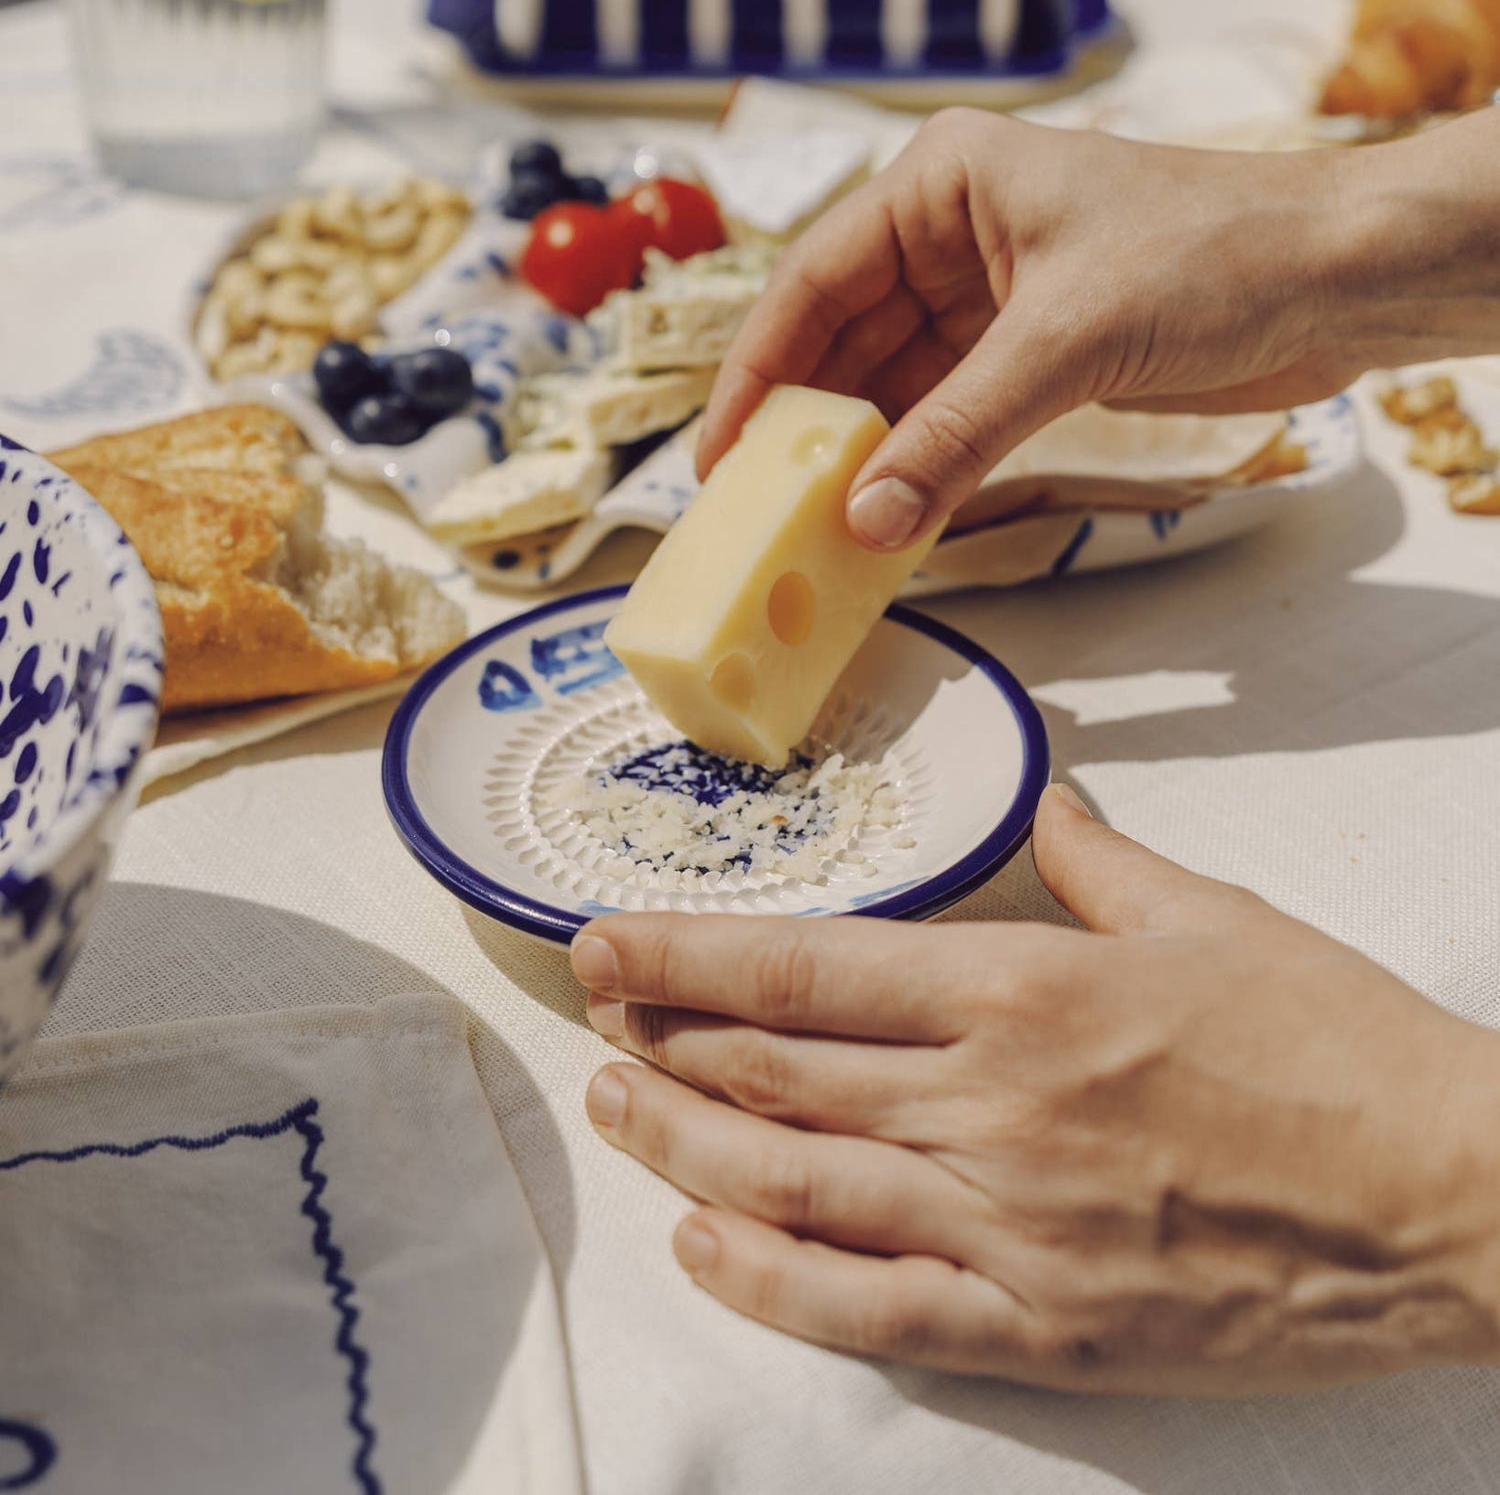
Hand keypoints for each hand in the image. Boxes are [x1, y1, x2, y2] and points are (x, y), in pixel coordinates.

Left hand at [571, 786, 1499, 1393]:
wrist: (1451, 1199)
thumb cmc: (1335, 1044)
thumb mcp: (1210, 914)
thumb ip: (1095, 860)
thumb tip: (1044, 804)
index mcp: (1025, 989)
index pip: (804, 970)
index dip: (683, 957)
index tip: (603, 942)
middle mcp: (991, 1107)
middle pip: (774, 1076)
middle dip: (661, 1043)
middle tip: (591, 1018)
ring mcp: (1010, 1228)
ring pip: (797, 1188)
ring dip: (683, 1152)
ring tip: (613, 1115)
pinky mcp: (1044, 1329)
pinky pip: (875, 1312)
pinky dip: (773, 1284)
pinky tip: (704, 1251)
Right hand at [697, 107, 1499, 550]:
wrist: (1342, 276)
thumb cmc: (1215, 252)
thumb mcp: (1063, 341)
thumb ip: (956, 434)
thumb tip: (866, 520)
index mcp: (945, 180)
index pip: (816, 279)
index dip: (760, 370)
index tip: (723, 451)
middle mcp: (958, 231)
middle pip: (848, 335)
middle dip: (811, 420)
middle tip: (759, 507)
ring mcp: (998, 293)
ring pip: (900, 381)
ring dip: (869, 452)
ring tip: (817, 526)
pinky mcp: (1040, 350)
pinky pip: (955, 412)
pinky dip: (926, 463)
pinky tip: (894, 514)